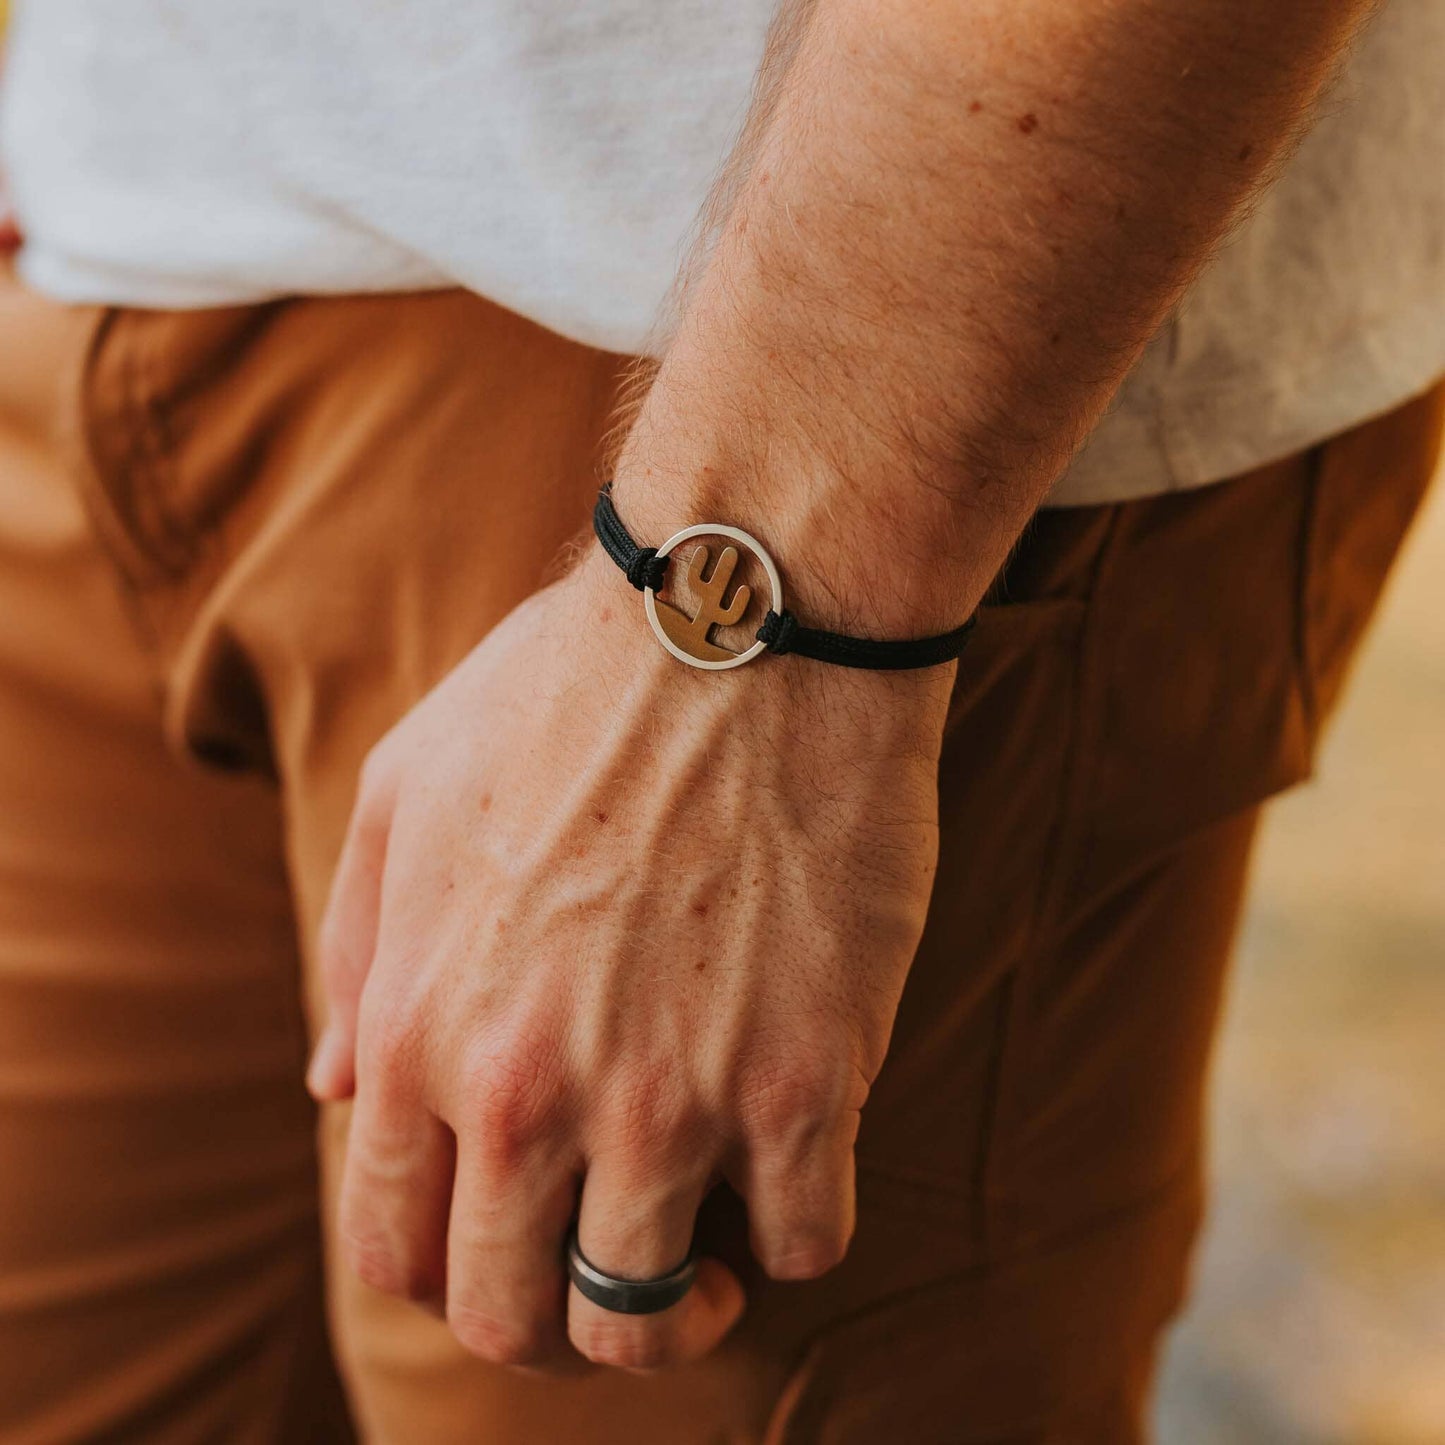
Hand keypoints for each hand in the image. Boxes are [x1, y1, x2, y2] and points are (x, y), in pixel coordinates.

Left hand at [308, 546, 953, 1370]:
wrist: (743, 617)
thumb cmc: (570, 687)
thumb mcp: (406, 788)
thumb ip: (355, 953)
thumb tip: (336, 1087)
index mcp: (420, 1028)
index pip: (397, 1248)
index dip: (452, 1271)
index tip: (519, 1238)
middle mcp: (530, 1089)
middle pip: (513, 1319)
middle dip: (554, 1324)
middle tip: (611, 1263)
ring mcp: (672, 1097)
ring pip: (652, 1316)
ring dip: (681, 1309)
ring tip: (712, 1246)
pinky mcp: (806, 1079)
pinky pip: (810, 1242)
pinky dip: (799, 1229)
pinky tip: (797, 1157)